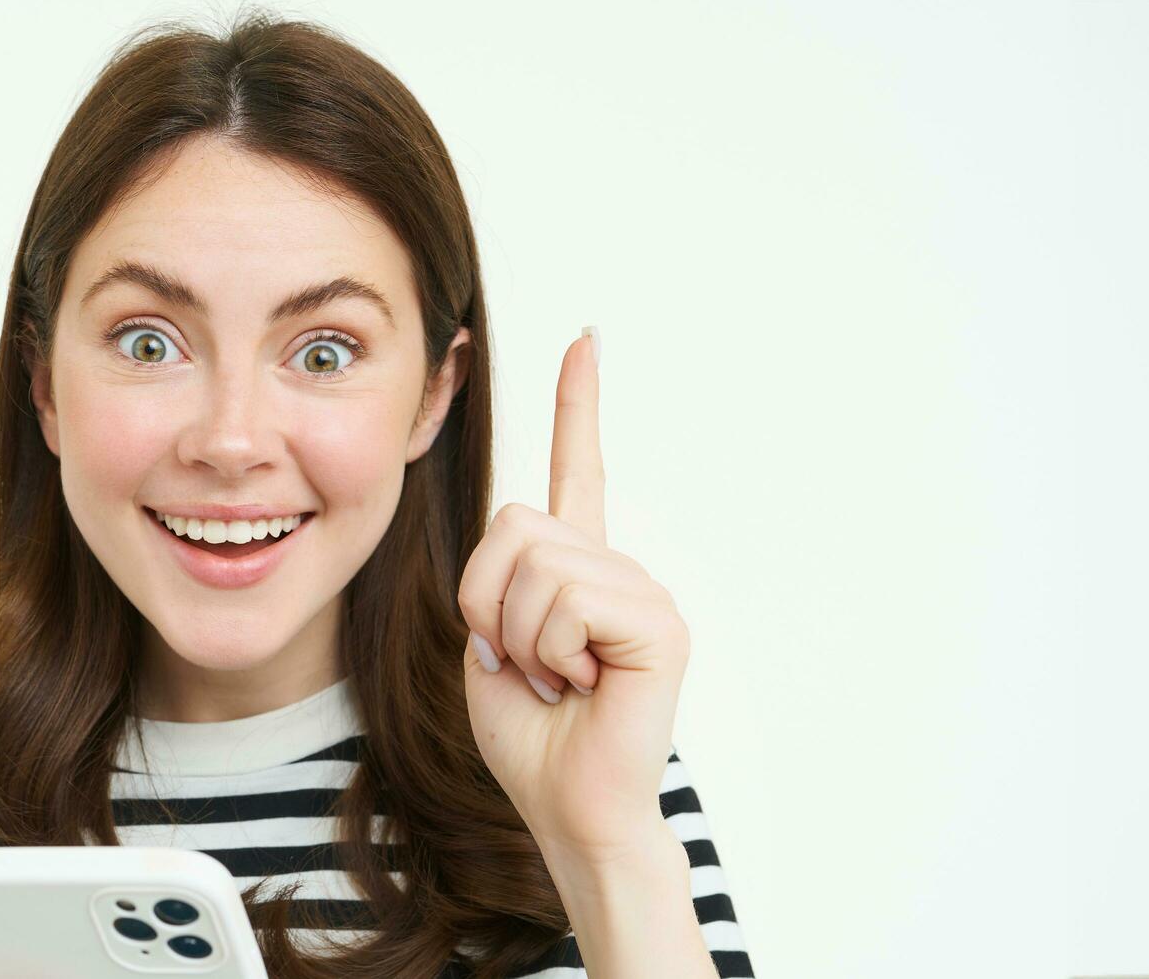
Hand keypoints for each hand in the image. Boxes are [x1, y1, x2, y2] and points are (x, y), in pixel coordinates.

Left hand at [457, 327, 692, 854]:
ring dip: (520, 636)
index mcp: (578, 568)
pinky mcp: (660, 624)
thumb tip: (519, 535)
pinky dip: (552, 652)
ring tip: (559, 681)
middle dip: (488, 602)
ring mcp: (645, 592)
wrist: (570, 808)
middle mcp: (618, 567)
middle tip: (527, 664)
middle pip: (514, 526)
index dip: (577, 405)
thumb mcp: (490, 642)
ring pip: (536, 565)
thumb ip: (496, 580)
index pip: (576, 469)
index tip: (584, 340)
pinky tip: (585, 686)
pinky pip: (568, 602)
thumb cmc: (531, 737)